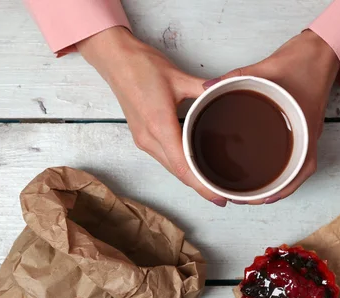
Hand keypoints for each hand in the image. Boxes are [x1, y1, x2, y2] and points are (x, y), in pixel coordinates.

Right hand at [77, 27, 226, 206]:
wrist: (114, 58)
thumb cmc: (141, 65)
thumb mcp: (179, 77)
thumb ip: (205, 90)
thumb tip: (225, 95)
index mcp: (158, 126)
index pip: (183, 166)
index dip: (201, 186)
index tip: (218, 197)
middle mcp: (148, 139)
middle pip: (177, 172)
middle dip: (199, 186)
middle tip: (223, 194)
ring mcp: (143, 139)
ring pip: (170, 167)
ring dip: (189, 178)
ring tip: (211, 183)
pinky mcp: (141, 136)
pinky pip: (164, 158)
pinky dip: (179, 165)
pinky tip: (194, 164)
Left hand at [204, 30, 339, 204]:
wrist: (321, 52)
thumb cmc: (301, 61)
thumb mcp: (264, 69)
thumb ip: (235, 78)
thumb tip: (207, 88)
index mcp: (305, 127)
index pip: (300, 169)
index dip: (281, 188)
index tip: (261, 199)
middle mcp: (308, 136)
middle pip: (294, 176)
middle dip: (270, 192)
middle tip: (242, 199)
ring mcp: (306, 135)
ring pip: (294, 171)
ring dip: (274, 185)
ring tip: (247, 194)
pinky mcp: (301, 130)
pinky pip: (293, 158)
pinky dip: (279, 172)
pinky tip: (261, 176)